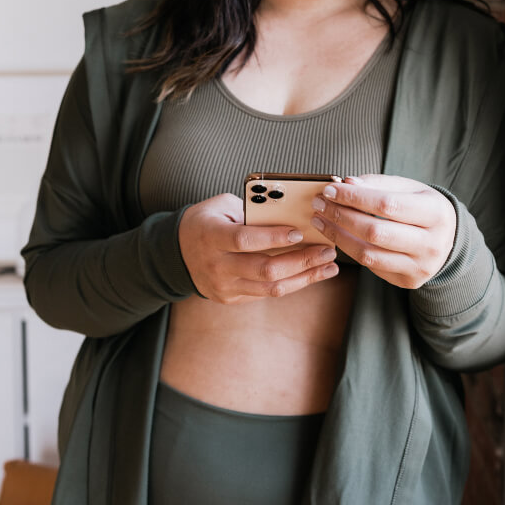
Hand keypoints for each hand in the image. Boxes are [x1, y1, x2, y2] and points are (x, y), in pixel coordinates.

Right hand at [178, 193, 338, 303]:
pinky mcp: (231, 298)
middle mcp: (217, 265)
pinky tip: (310, 274)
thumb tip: (289, 214)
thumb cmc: (205, 222)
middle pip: (264, 269)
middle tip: (327, 250)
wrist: (176, 253)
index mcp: (212, 236)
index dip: (273, 238)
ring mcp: (224, 286)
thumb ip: (251, 209)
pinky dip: (292, 283)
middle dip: (301, 260)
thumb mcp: (221, 206)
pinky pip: (266, 293)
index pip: (245, 240)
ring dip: (304, 277)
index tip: (298, 232)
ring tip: (328, 267)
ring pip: (271, 288)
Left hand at [310, 174, 456, 289]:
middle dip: (340, 216)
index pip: (387, 204)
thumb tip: (347, 183)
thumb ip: (378, 183)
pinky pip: (370, 266)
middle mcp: (431, 244)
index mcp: (436, 213)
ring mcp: (420, 266)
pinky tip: (337, 235)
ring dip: (337, 236)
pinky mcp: (407, 280)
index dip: (354, 197)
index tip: (330, 189)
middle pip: (375, 231)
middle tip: (320, 204)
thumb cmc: (424, 208)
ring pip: (368, 253)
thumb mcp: (410, 188)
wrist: (449, 240)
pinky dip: (349, 249)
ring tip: (320, 220)